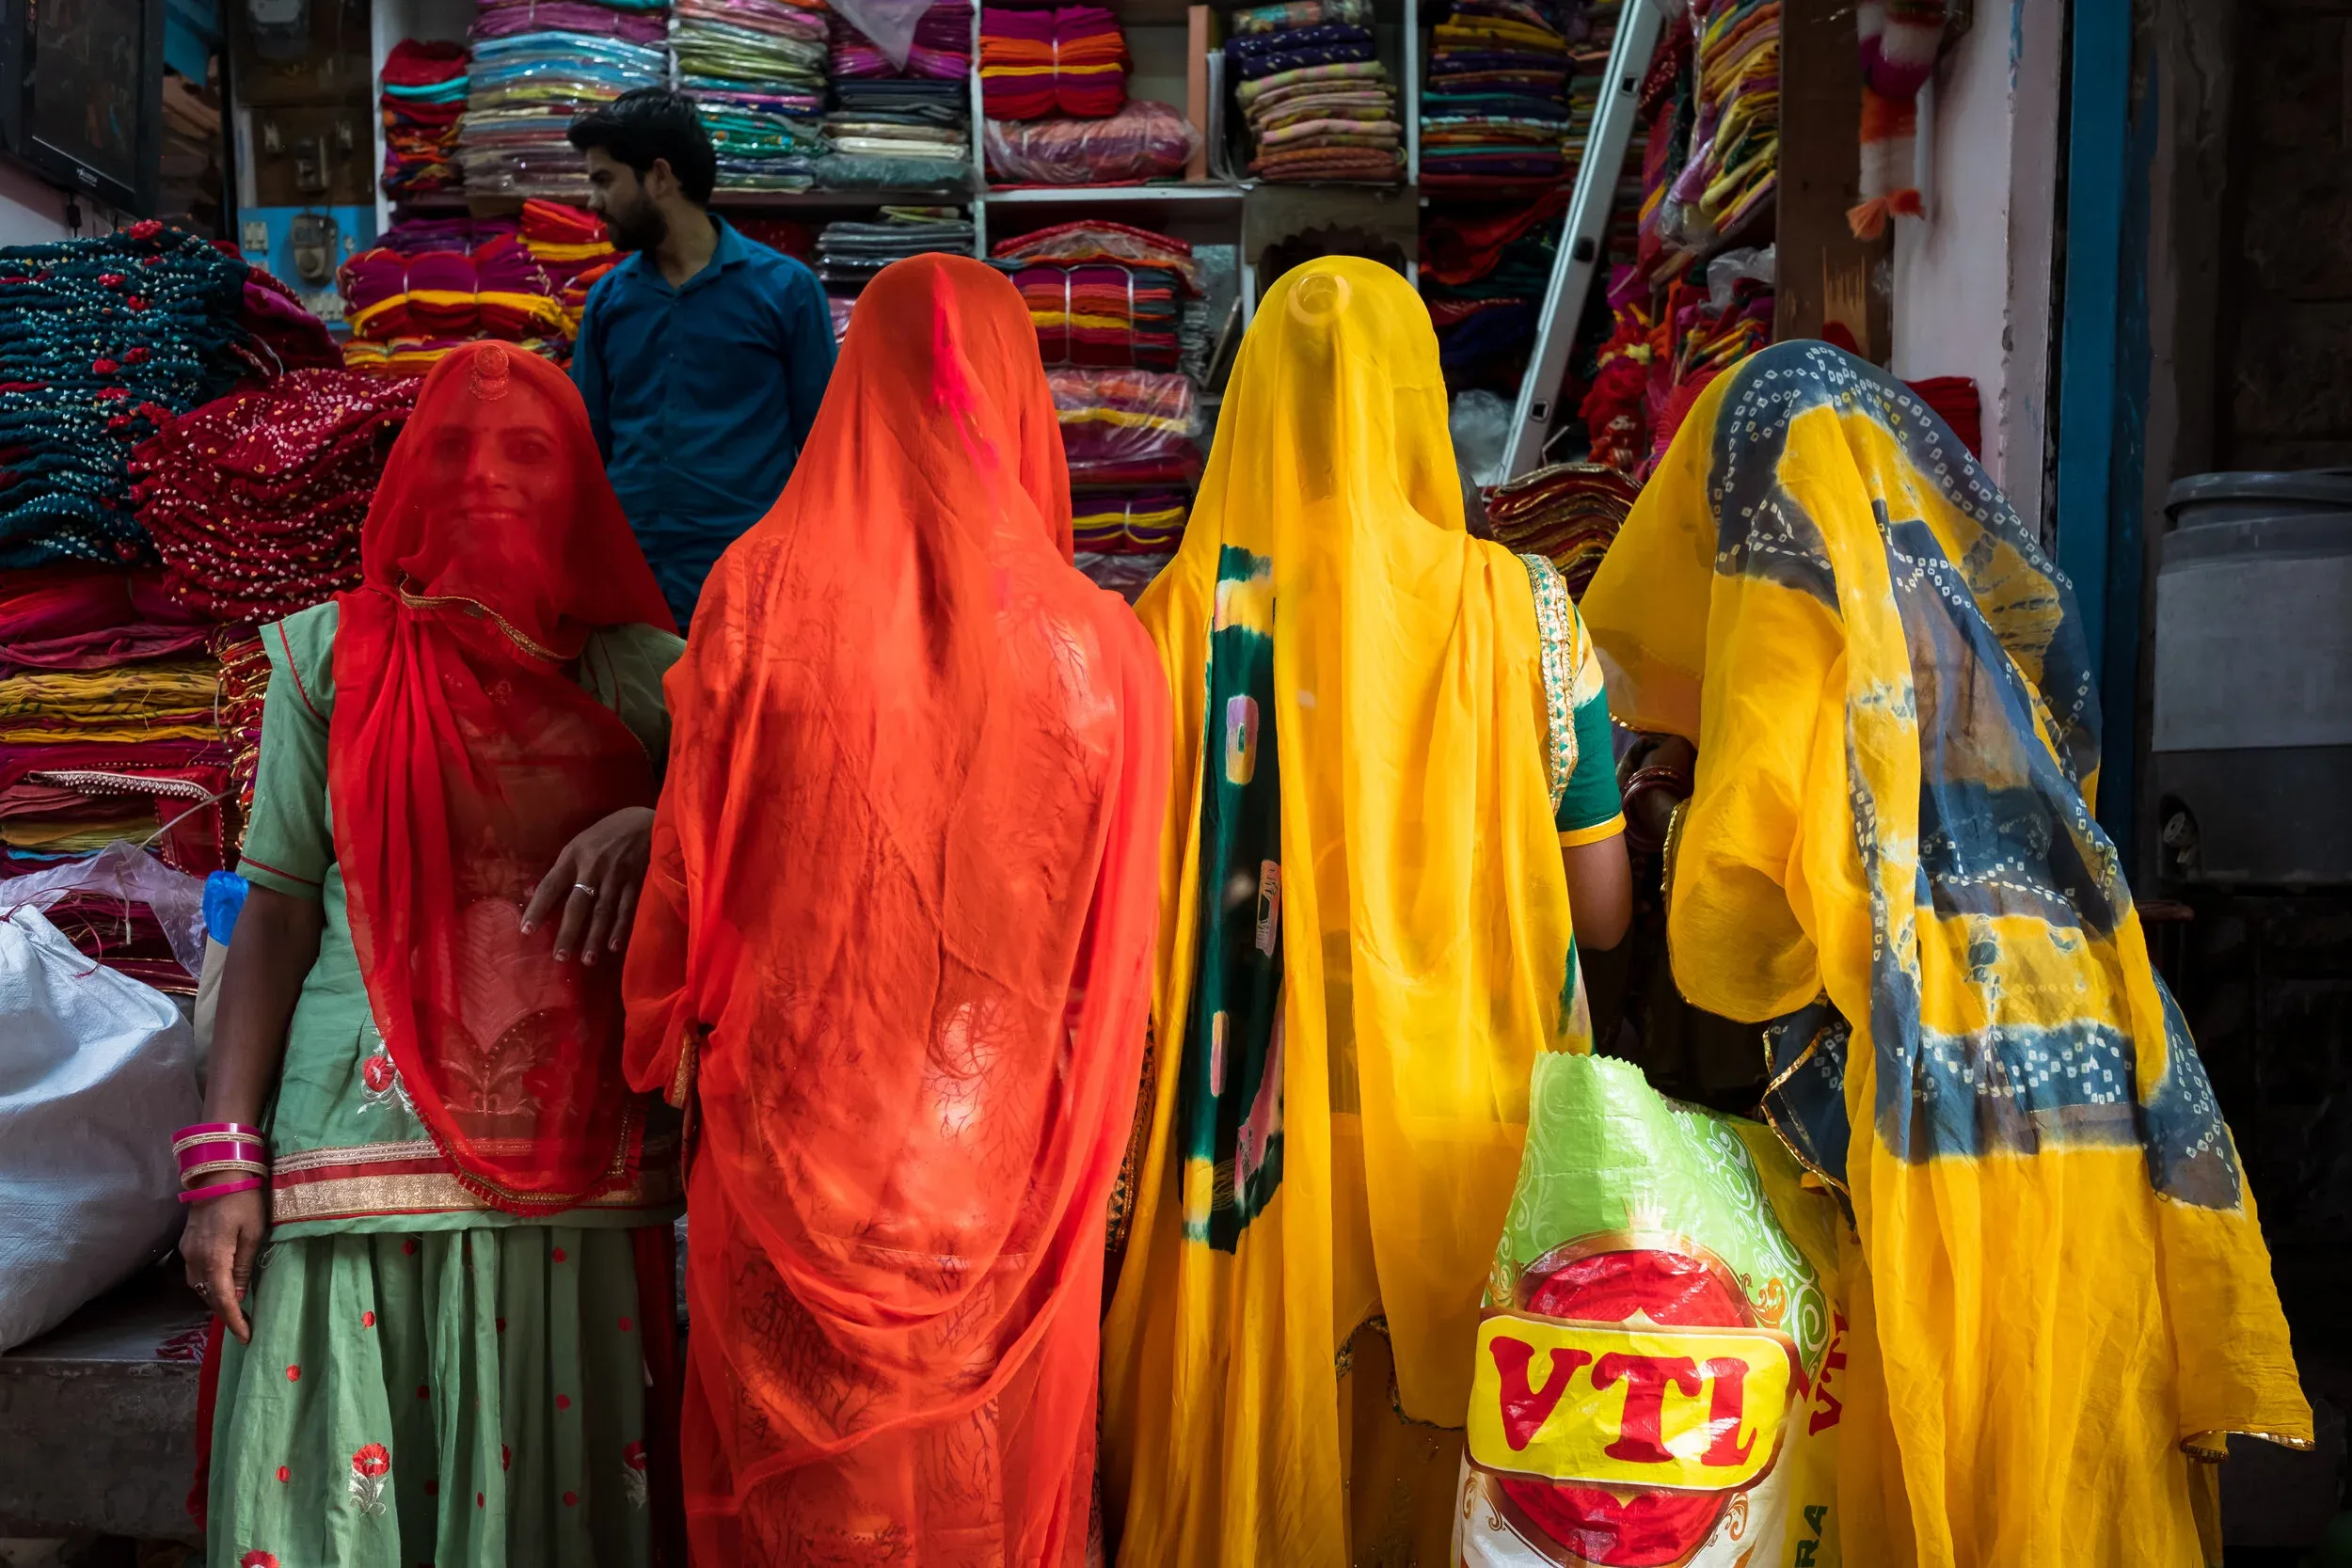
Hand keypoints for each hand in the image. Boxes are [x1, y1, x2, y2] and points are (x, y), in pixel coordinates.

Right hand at [181, 1186, 266, 1342]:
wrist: (219, 1173)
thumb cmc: (244, 1199)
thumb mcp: (253, 1233)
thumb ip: (243, 1266)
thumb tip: (238, 1295)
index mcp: (213, 1257)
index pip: (221, 1298)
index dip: (232, 1320)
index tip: (244, 1336)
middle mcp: (194, 1258)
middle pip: (206, 1296)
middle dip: (224, 1313)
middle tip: (244, 1326)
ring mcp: (187, 1251)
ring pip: (198, 1287)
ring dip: (215, 1300)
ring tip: (236, 1310)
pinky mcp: (186, 1244)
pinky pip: (195, 1274)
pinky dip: (208, 1285)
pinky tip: (223, 1286)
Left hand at [522, 806, 656, 964]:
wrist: (647, 820)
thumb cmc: (608, 832)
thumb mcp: (581, 842)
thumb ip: (565, 867)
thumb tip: (537, 892)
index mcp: (574, 855)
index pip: (550, 885)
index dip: (538, 908)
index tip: (526, 930)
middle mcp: (593, 867)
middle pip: (578, 905)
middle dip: (568, 932)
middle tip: (560, 956)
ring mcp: (616, 875)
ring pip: (603, 911)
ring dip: (594, 937)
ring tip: (587, 960)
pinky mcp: (637, 881)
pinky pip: (627, 908)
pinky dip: (620, 928)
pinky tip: (614, 946)